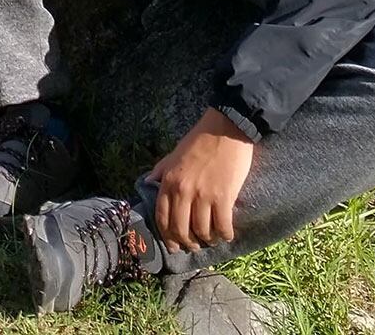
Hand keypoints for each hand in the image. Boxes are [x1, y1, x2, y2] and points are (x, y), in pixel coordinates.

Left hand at [149, 109, 255, 253]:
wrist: (226, 128)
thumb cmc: (200, 140)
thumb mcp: (173, 154)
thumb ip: (160, 171)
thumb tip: (147, 183)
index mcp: (169, 181)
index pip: (162, 218)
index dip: (167, 236)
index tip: (174, 245)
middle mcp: (183, 191)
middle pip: (180, 229)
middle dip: (187, 243)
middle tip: (193, 246)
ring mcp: (203, 195)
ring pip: (202, 230)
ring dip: (207, 240)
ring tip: (212, 240)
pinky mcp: (224, 196)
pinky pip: (222, 225)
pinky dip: (225, 234)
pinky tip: (227, 235)